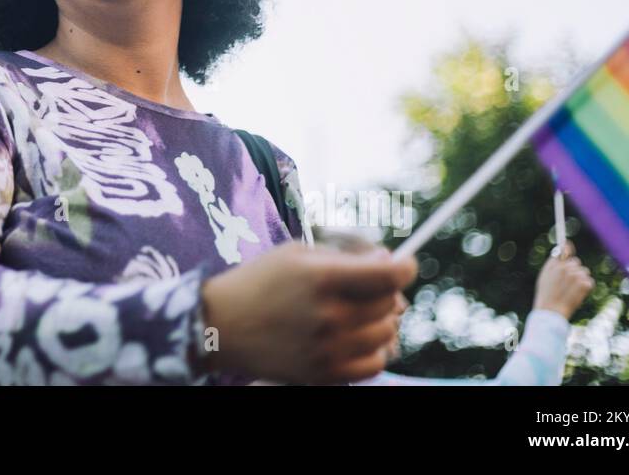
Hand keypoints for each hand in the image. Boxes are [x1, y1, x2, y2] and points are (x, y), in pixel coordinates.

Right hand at [200, 242, 416, 383]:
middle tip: (369, 285)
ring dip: (378, 319)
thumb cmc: (260, 281)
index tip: (406, 263)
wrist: (222, 325)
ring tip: (358, 311)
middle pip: (389, 303)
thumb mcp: (297, 254)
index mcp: (322, 278)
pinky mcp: (324, 374)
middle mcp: (329, 315)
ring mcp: (328, 348)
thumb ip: (344, 257)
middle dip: (385, 290)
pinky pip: (374, 363)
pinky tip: (355, 337)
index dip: (406, 266)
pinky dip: (373, 349)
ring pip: (385, 333)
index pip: (389, 275)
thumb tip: (387, 262)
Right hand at [533, 240, 593, 318]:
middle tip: (568, 282)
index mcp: (555, 264)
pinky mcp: (584, 284)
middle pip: (576, 262)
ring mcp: (576, 275)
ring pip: (584, 272)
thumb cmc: (546, 294)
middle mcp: (566, 267)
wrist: (551, 311)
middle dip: (574, 269)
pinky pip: (589, 281)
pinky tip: (577, 294)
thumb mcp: (544, 276)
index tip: (567, 245)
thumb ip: (554, 263)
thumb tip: (562, 250)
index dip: (567, 247)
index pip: (564, 249)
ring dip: (581, 279)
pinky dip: (586, 287)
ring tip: (572, 290)